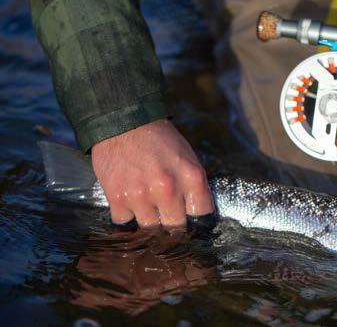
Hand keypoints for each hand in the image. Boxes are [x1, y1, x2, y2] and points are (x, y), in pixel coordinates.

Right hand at [91, 119, 212, 226]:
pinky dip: (127, 217)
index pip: (202, 216)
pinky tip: (129, 201)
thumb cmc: (160, 141)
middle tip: (166, 214)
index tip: (191, 221)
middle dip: (172, 223)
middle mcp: (167, 189)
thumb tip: (198, 217)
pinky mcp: (117, 198)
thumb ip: (196, 188)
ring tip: (146, 203)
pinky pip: (125, 224)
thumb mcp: (188, 158)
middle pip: (176, 228)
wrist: (123, 122)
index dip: (197, 221)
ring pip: (150, 229)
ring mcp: (140, 195)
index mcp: (191, 177)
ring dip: (149, 220)